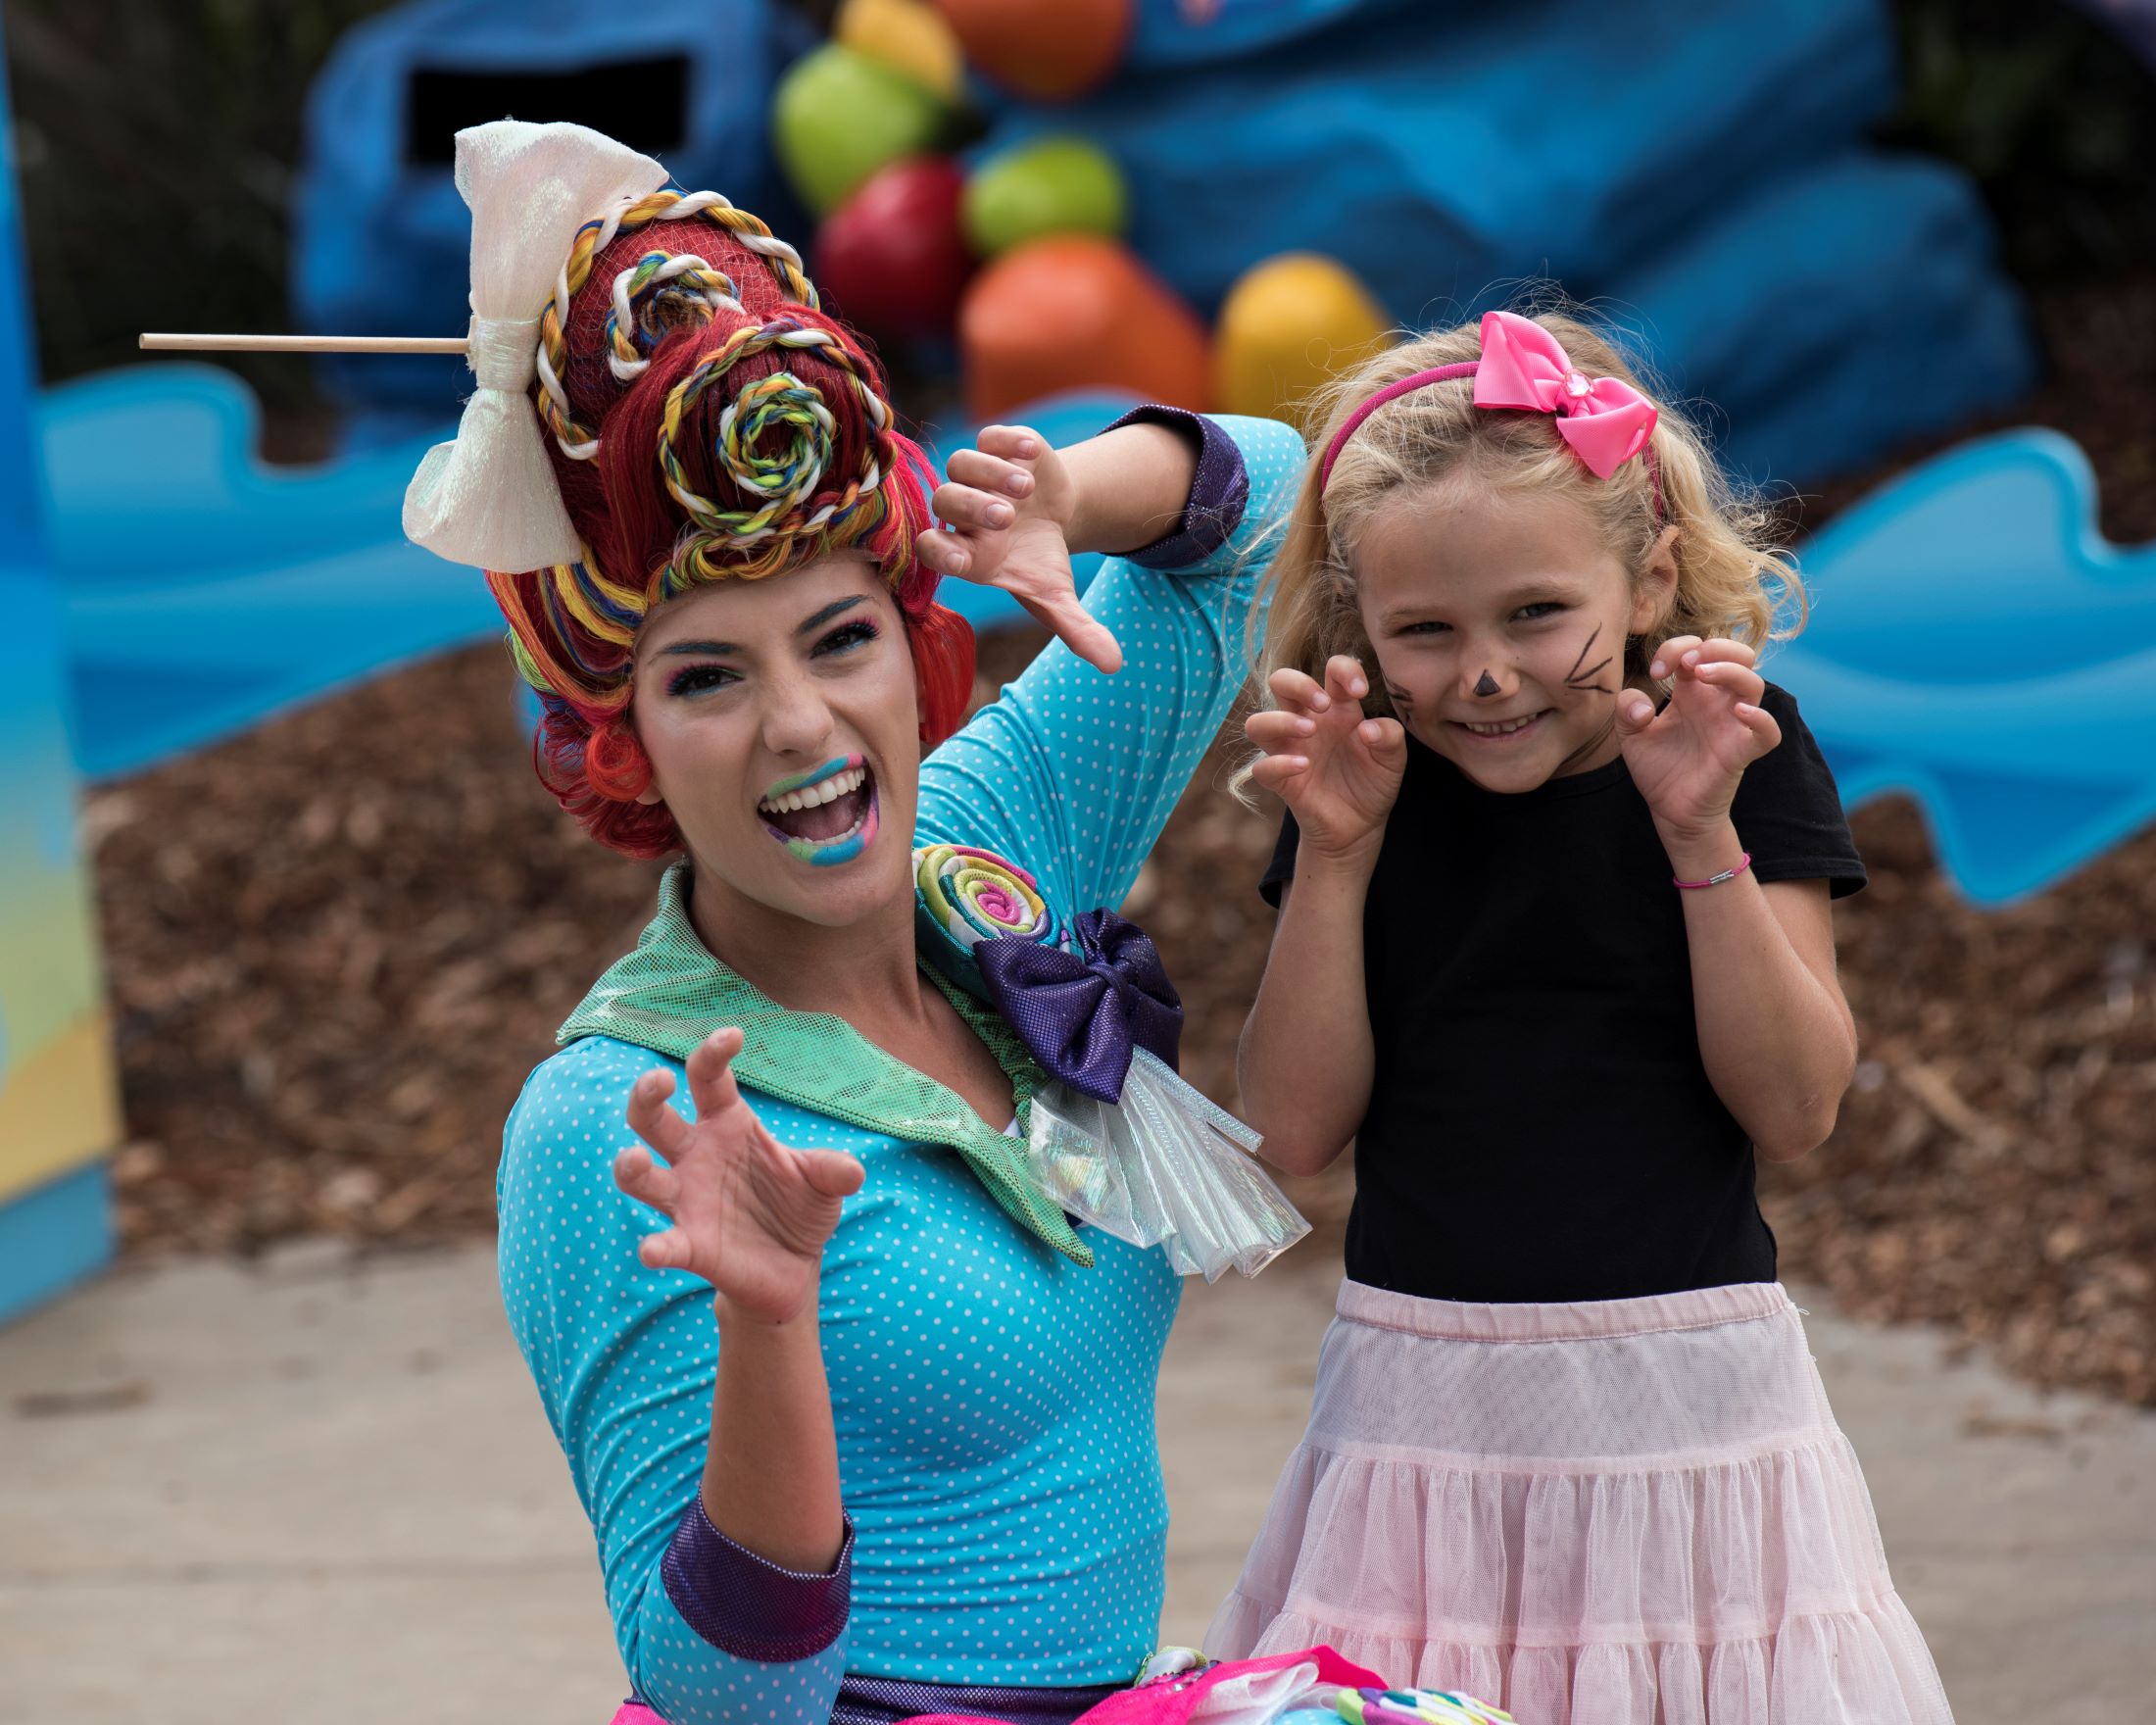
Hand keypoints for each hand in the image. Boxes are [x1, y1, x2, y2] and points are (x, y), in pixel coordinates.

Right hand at [615, 1029, 865, 1324]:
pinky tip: (652, 1251)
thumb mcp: (826, 1183)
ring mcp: (687, 1200)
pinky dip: (657, 1248)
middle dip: (646, 1095)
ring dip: (631, 1167)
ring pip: (641, 1177)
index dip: (713, 1053)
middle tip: (659, 1080)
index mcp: (727, 1125)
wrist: (794, 1267)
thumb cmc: (800, 1208)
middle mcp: (697, 1156)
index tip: (732, 1036)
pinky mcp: (690, 1245)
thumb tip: (853, 1171)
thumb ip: (834, 1170)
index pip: (708, 1079)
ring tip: (635, 1158)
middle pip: (653, 1118)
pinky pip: (666, 1244)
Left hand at [916, 425, 1121, 674]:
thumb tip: (1114, 665)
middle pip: (945, 501)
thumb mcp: (1058, 596)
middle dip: (973, 509)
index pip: (932, 550)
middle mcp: (962, 513)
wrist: (1052, 513)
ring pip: (960, 463)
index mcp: (967, 553)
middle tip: (1007, 518)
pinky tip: (1031, 453)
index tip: (961, 560)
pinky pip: (988, 436)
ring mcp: (977, 476)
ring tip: (1026, 486)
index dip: (937, 553)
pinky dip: (1007, 441)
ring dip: (989, 473)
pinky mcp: (997, 446)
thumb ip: (1077, 629)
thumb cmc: (1041, 561)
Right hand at [1244, 656, 1405, 863]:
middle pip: (1281, 682)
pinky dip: (1279, 763)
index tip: (1360, 691)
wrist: (1362, 827)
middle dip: (1298, 684)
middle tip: (1323, 704)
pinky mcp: (1281, 780)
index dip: (1343, 670)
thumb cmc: (1374, 783)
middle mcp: (1309, 723)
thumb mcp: (1393, 760)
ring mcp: (1291, 750)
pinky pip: (1262, 767)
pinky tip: (1303, 767)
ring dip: (1280, 720)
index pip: (1330, 670)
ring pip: (1257, 723)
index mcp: (1337, 709)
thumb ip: (1390, 737)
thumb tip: (1367, 729)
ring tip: (1309, 731)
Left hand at [1616, 636, 1780, 847]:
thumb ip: (1626, 711)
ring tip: (1702, 675)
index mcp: (1692, 692)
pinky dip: (1761, 719)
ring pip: (1754, 684)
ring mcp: (1732, 725)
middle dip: (1717, 646)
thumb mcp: (1630, 735)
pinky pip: (1768, 732)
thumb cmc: (1657, 768)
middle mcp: (1717, 703)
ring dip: (1731, 670)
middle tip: (1688, 662)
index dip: (1676, 649)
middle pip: (1740, 655)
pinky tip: (1738, 712)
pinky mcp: (1742, 752)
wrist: (1669, 809)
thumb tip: (1643, 706)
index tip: (1657, 671)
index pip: (1697, 650)